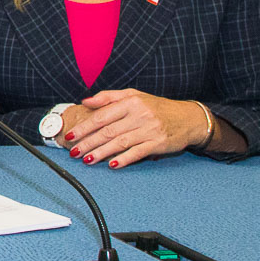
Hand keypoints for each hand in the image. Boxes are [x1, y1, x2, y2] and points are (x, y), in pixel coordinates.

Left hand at [66, 89, 208, 167]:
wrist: (188, 118)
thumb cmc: (156, 107)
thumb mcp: (133, 95)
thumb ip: (108, 97)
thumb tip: (85, 101)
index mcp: (131, 102)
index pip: (102, 116)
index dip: (84, 127)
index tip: (71, 135)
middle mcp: (140, 115)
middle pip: (108, 131)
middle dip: (88, 143)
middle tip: (74, 151)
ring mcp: (150, 130)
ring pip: (120, 143)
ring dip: (101, 153)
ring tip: (87, 159)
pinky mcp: (158, 143)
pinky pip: (137, 153)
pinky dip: (124, 159)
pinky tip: (112, 165)